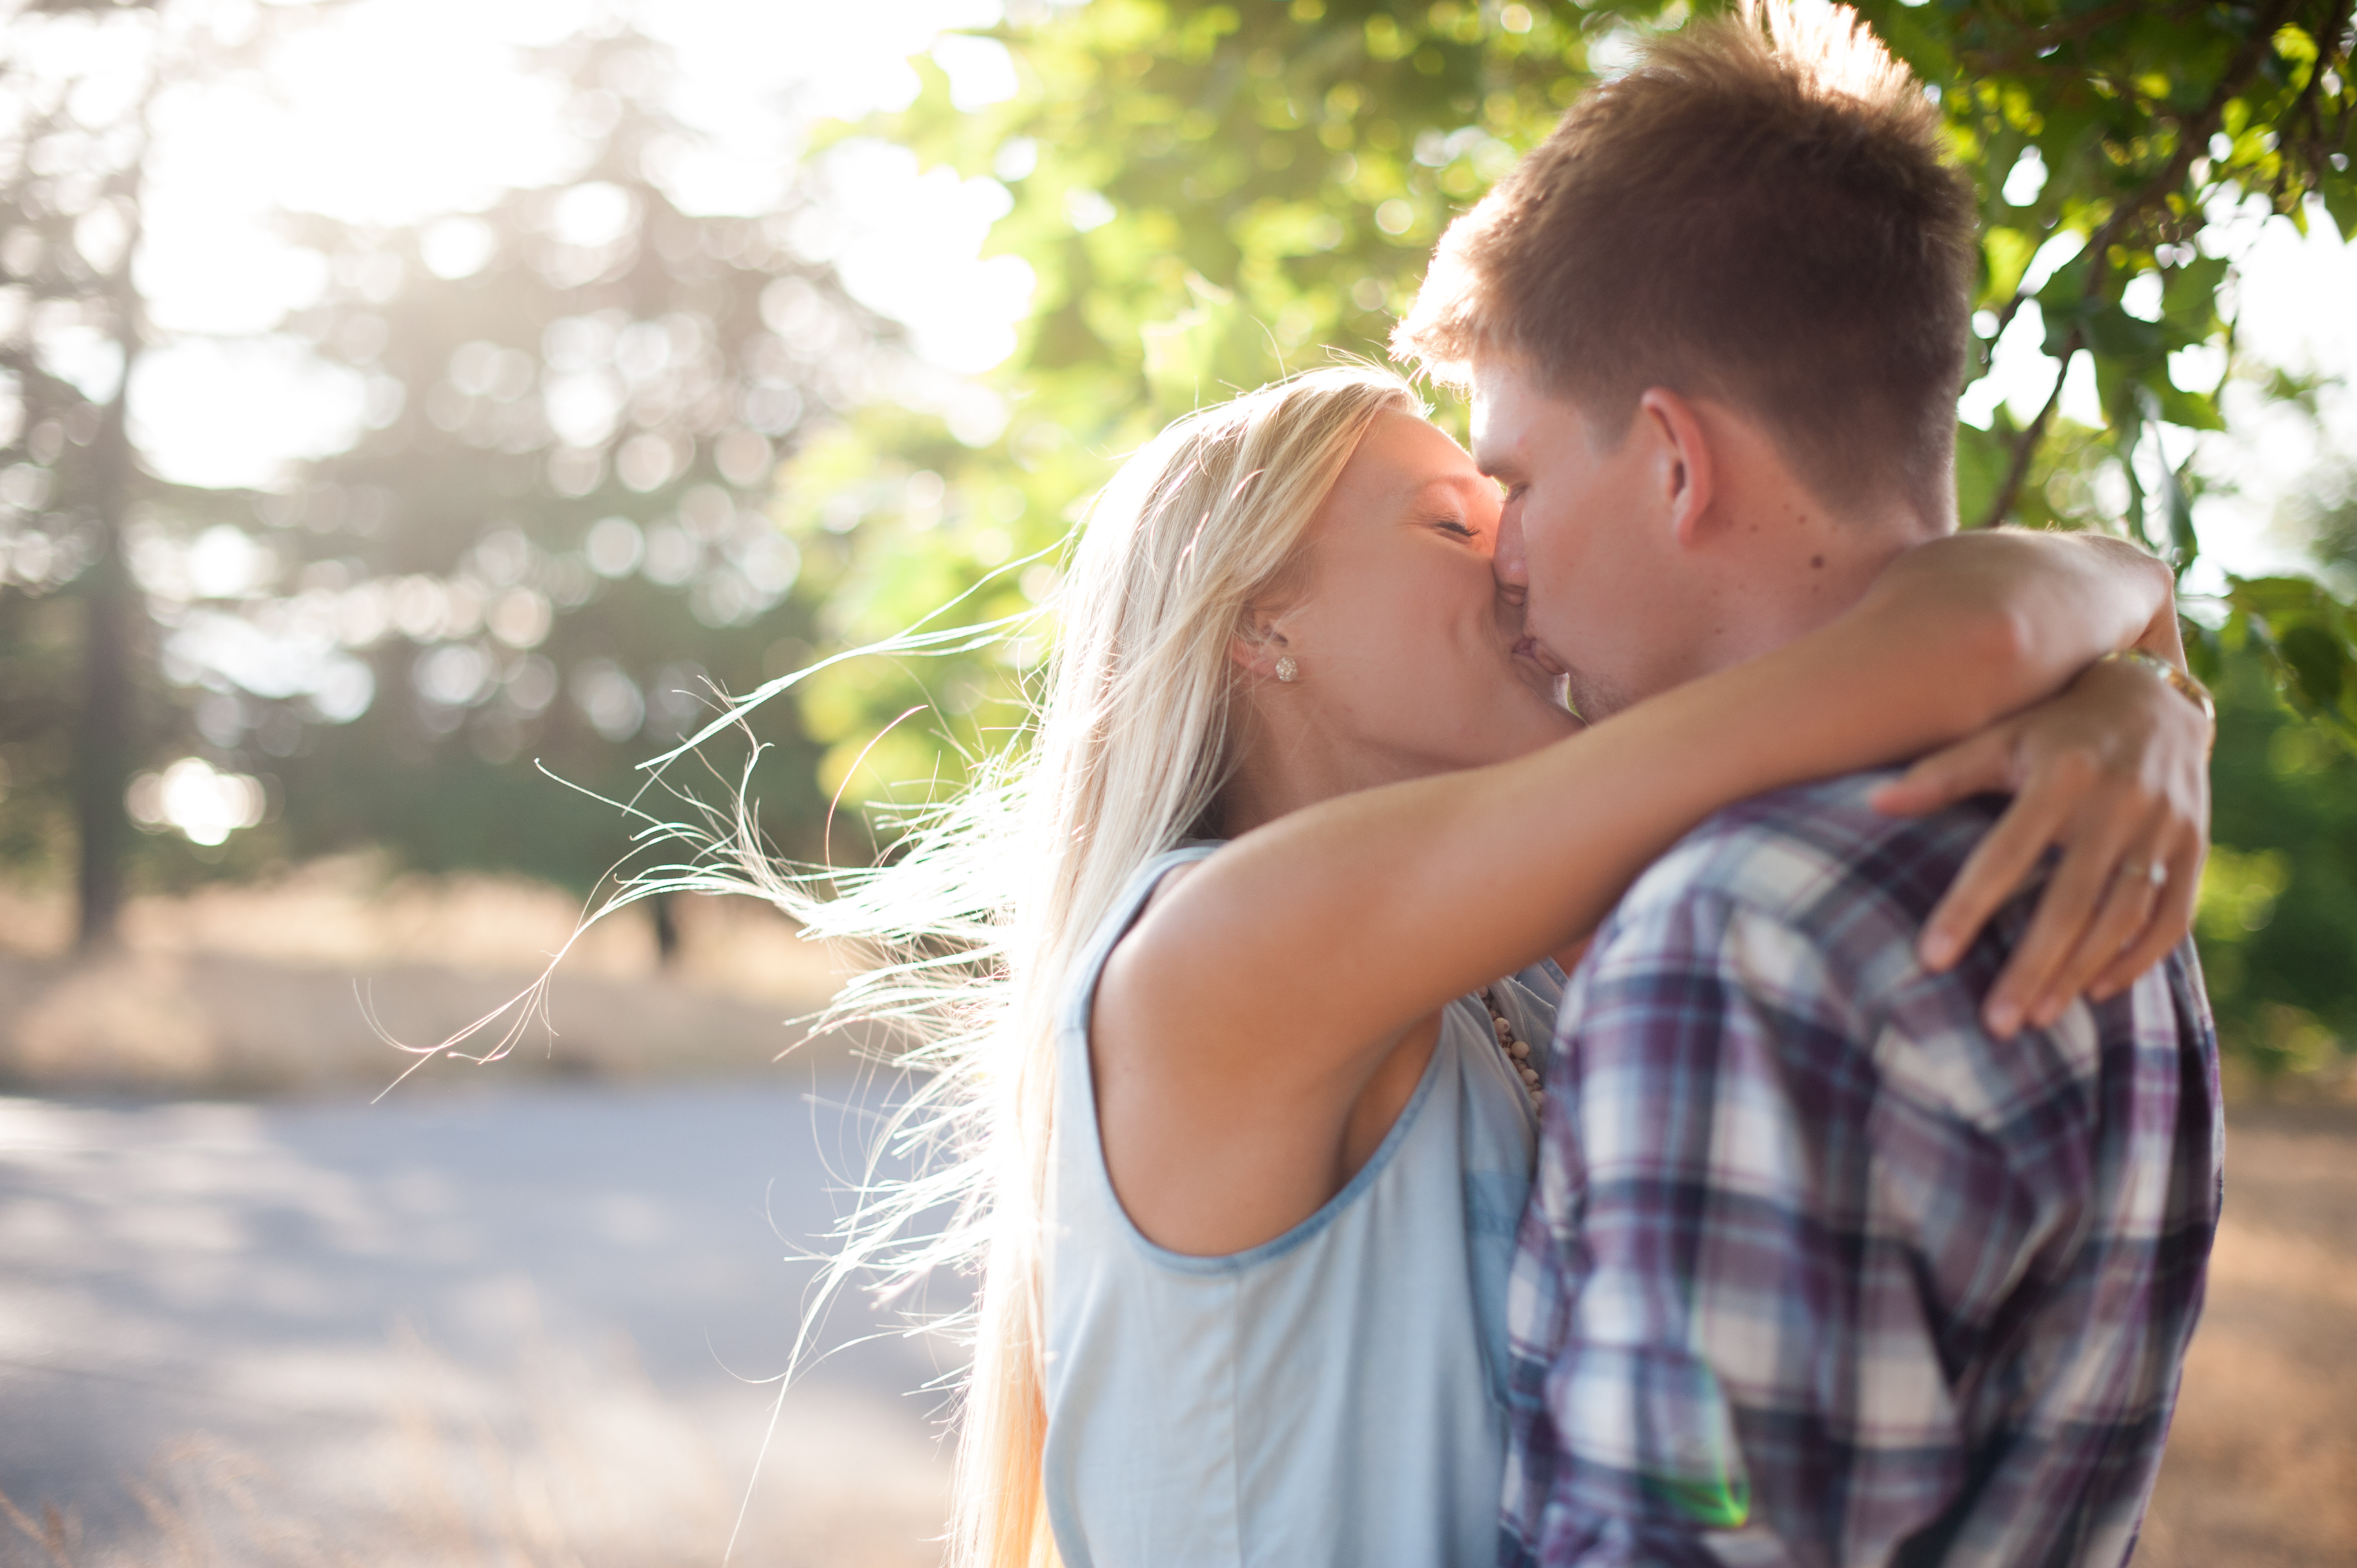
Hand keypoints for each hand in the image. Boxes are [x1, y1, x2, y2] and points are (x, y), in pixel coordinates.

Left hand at [1869, 655, 2210, 1036]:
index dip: (1968, 907)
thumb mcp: (2001, 735)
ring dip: (2081, 971)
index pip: (2006, 853)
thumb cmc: (2054, 724)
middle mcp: (2118, 803)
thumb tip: (1872, 803)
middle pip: (2071, 900)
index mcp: (2060, 775)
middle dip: (2033, 966)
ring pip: (2123, 916)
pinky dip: (2140, 957)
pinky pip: (2173, 915)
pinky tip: (2100, 991)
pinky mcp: (2195, 845)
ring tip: (2037, 1017)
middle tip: (1995, 1023)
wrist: (2156, 697)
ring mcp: (2164, 827)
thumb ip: (1940, 773)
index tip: (1932, 959)